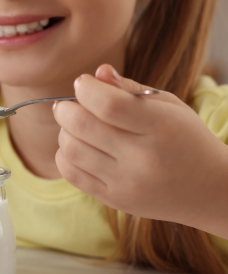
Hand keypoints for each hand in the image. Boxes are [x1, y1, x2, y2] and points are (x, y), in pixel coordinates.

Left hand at [53, 64, 227, 228]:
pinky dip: (64, 155)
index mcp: (160, 127)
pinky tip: (76, 146)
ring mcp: (126, 182)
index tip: (83, 83)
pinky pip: (72, 174)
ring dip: (64, 131)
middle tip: (68, 104)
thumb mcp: (169, 106)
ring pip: (72, 149)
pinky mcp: (114, 200)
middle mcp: (142, 158)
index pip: (108, 104)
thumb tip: (97, 73)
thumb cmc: (185, 139)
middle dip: (65, 109)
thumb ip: (130, 89)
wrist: (208, 190)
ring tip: (73, 125)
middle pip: (82, 126)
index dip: (86, 89)